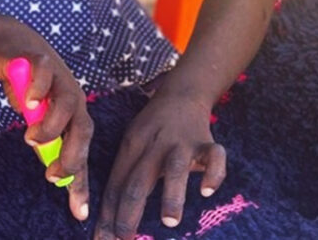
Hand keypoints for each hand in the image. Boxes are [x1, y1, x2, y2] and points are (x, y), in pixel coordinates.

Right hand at [0, 16, 93, 221]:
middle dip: (73, 156)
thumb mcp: (34, 118)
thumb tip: (55, 173)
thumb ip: (45, 141)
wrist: (8, 45)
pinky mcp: (40, 59)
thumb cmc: (27, 86)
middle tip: (55, 174)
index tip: (79, 212)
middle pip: (83, 129)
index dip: (81, 182)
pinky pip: (44, 74)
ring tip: (33, 139)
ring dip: (52, 125)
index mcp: (74, 114)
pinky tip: (29, 103)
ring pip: (67, 103)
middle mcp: (72, 97)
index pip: (82, 152)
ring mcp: (58, 77)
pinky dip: (38, 89)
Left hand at [94, 93, 224, 239]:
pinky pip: (214, 157)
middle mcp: (154, 145)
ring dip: (170, 195)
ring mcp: (182, 143)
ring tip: (168, 221)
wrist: (183, 92)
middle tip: (124, 238)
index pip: (117, 184)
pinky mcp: (207, 142)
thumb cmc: (152, 128)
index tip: (103, 239)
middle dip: (129, 212)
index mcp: (132, 146)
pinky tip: (206, 191)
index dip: (109, 213)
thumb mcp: (131, 142)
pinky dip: (212, 173)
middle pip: (138, 180)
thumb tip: (110, 216)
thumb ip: (125, 175)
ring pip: (174, 169)